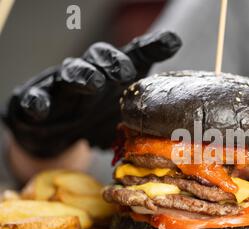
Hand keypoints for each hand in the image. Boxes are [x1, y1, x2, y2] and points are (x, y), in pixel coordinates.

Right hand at [2, 31, 181, 157]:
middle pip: (100, 57)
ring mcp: (61, 87)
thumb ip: (148, 116)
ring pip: (70, 72)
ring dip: (82, 74)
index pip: (134, 57)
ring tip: (94, 82)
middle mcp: (89, 75)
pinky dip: (37, 102)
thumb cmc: (97, 116)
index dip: (152, 47)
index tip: (173, 42)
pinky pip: (34, 98)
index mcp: (113, 77)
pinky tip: (41, 107)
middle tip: (127, 73)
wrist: (56, 132)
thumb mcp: (126, 117)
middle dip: (113, 61)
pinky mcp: (36, 101)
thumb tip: (181, 126)